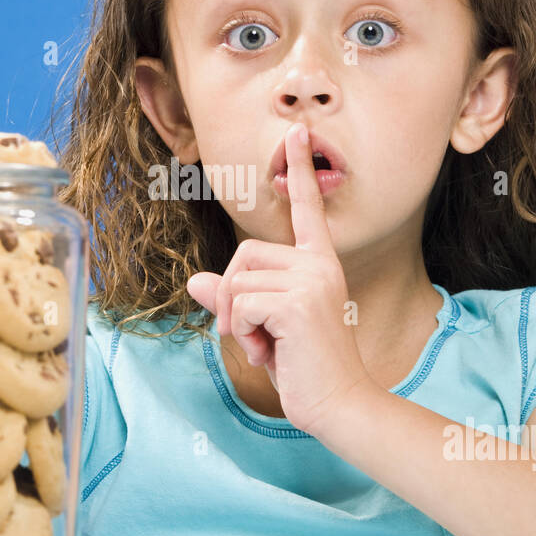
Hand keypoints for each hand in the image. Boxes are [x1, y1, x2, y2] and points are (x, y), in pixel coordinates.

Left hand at [185, 122, 379, 434]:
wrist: (339, 404)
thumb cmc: (305, 369)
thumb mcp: (264, 329)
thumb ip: (234, 301)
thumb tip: (196, 282)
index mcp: (318, 264)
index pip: (306, 209)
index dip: (299, 170)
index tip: (297, 131)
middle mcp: (318, 264)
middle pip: (244, 253)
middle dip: (235, 297)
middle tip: (257, 334)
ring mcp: (311, 280)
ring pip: (238, 281)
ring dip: (238, 321)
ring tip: (267, 347)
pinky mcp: (297, 302)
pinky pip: (240, 303)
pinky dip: (242, 333)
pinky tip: (268, 353)